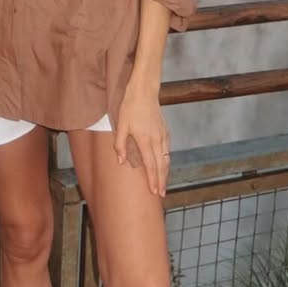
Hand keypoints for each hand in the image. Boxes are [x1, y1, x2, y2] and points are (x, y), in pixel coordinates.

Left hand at [113, 77, 169, 196]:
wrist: (144, 91)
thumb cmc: (130, 107)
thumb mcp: (121, 125)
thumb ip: (120, 144)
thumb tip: (121, 161)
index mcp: (145, 140)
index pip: (151, 165)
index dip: (153, 180)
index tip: (154, 192)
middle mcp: (157, 140)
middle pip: (162, 166)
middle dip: (162, 181)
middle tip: (161, 194)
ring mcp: (163, 136)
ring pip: (166, 159)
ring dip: (165, 173)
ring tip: (163, 184)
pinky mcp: (165, 131)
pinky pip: (168, 151)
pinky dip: (167, 162)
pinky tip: (164, 166)